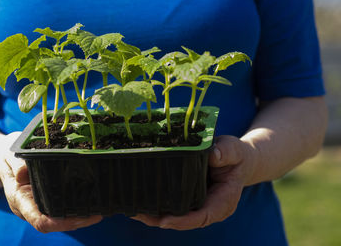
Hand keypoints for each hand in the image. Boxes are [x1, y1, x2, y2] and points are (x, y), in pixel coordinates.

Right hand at [0, 132, 102, 232]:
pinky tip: (91, 200)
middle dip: (76, 221)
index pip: (40, 221)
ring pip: (59, 217)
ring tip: (100, 209)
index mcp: (20, 200)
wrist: (1, 157)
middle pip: (54, 222)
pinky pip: (60, 207)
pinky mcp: (45, 197)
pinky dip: (75, 206)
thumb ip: (18, 164)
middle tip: (98, 213)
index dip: (61, 223)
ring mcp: (38, 203)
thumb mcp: (11, 155)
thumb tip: (23, 173)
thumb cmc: (6, 156)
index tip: (81, 219)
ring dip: (79, 216)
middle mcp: (30, 206)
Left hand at [131, 135, 256, 229]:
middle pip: (184, 220)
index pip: (203, 216)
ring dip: (154, 216)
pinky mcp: (190, 198)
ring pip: (176, 216)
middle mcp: (210, 208)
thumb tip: (212, 155)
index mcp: (224, 201)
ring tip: (132, 210)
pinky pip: (173, 206)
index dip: (183, 221)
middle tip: (138, 214)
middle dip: (161, 220)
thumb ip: (225, 152)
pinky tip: (140, 200)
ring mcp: (199, 205)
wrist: (237, 160)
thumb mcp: (234, 150)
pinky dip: (158, 205)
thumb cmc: (236, 155)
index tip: (165, 220)